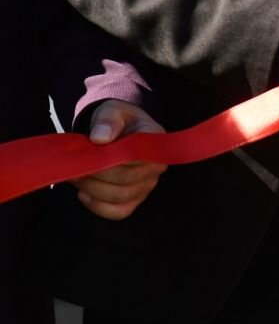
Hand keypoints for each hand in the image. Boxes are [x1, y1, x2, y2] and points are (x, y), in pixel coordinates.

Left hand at [71, 100, 165, 220]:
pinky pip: (119, 212)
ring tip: (77, 177)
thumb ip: (108, 121)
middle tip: (76, 167)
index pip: (136, 159)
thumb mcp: (112, 112)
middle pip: (126, 181)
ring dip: (93, 190)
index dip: (110, 160)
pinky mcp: (135, 199)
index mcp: (154, 143)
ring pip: (120, 198)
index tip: (90, 152)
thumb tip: (100, 139)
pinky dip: (98, 207)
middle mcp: (156, 166)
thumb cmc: (116, 121)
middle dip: (96, 176)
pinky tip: (84, 194)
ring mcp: (147, 185)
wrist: (118, 130)